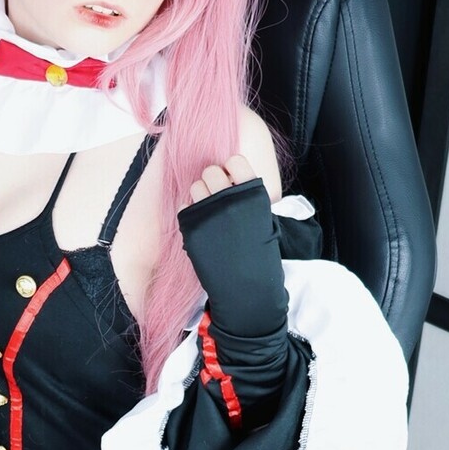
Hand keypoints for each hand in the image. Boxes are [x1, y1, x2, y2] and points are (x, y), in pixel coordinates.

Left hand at [176, 162, 287, 339]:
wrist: (245, 289)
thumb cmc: (258, 255)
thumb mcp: (264, 220)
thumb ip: (246, 196)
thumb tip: (228, 177)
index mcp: (253, 194)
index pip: (235, 160)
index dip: (232, 169)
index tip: (233, 181)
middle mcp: (230, 198)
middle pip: (211, 170)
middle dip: (214, 182)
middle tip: (219, 200)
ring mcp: (209, 212)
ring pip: (195, 186)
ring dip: (201, 196)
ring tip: (211, 215)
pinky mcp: (190, 227)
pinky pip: (184, 206)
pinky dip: (191, 214)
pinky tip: (202, 228)